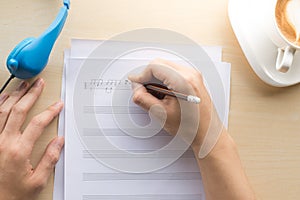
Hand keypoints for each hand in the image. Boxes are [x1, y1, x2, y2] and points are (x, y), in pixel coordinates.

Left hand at [0, 78, 63, 199]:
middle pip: (18, 110)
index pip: (37, 123)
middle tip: (38, 84)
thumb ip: (49, 159)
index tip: (57, 105)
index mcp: (18, 150)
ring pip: (3, 110)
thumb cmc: (11, 194)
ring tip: (23, 85)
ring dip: (15, 96)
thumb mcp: (37, 182)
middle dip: (31, 94)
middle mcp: (3, 142)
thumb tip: (59, 142)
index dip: (50, 111)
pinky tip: (3, 98)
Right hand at [129, 59, 223, 156]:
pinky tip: (162, 94)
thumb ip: (143, 99)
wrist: (207, 133)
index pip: (154, 66)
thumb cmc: (192, 127)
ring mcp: (193, 75)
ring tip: (154, 95)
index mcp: (183, 81)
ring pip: (166, 66)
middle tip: (142, 89)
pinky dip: (164, 79)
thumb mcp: (161, 113)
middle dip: (148, 75)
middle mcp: (190, 74)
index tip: (135, 83)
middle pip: (160, 63)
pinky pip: (173, 72)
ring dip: (156, 77)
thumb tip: (136, 89)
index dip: (141, 75)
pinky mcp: (193, 79)